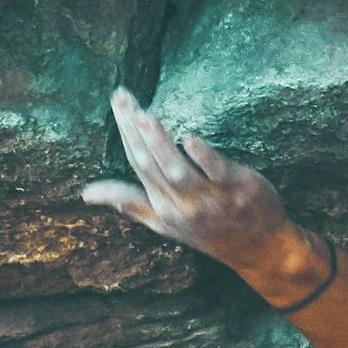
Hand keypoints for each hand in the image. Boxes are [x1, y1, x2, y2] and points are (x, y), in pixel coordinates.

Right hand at [83, 93, 317, 292]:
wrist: (260, 251)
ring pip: (177, 170)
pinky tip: (190, 137)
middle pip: (151, 163)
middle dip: (133, 130)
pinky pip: (216, 172)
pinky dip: (202, 156)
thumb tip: (88, 194)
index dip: (126, 133)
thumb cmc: (211, 233)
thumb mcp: (165, 224)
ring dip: (159, 143)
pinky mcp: (237, 190)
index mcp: (162, 207)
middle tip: (121, 97)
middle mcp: (181, 205)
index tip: (117, 102)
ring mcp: (209, 199)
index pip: (138, 164)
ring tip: (144, 116)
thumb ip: (130, 203)